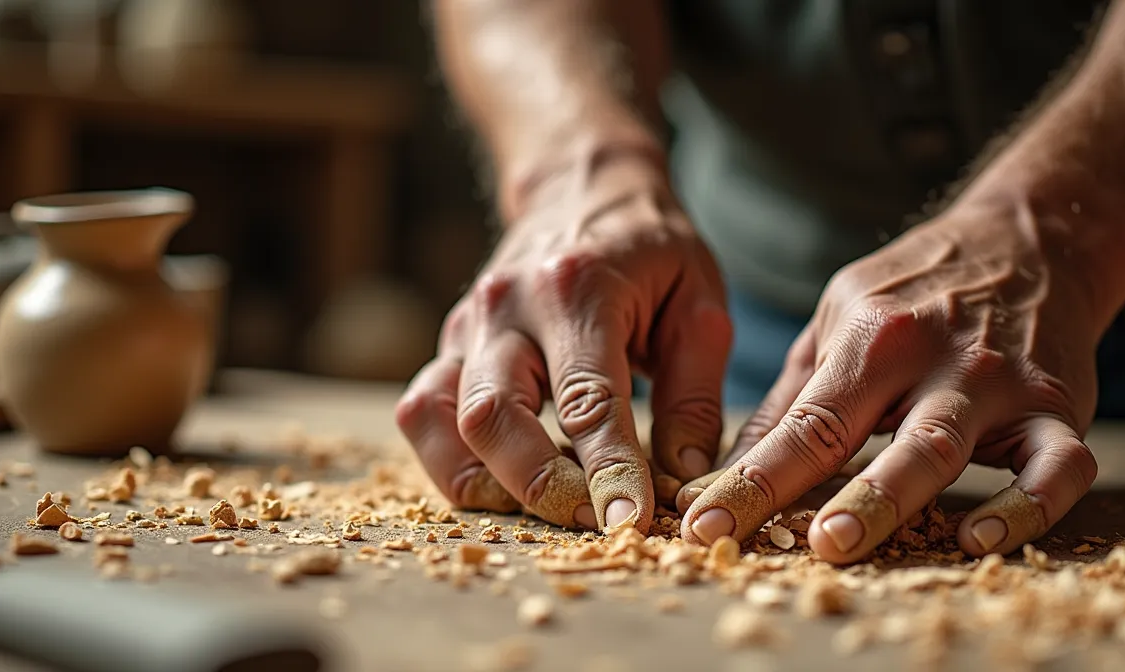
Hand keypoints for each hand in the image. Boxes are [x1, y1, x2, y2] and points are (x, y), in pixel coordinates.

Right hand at [396, 154, 730, 531]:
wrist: (581, 186)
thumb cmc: (651, 250)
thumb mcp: (700, 303)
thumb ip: (694, 392)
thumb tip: (684, 478)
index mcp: (578, 287)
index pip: (587, 399)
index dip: (607, 470)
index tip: (629, 522)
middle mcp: (506, 305)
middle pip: (492, 417)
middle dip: (539, 486)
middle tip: (590, 520)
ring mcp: (467, 324)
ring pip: (440, 420)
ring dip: (485, 481)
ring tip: (544, 505)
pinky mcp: (449, 344)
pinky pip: (425, 413)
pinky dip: (453, 459)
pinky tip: (504, 478)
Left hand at [678, 201, 1100, 561]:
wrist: (1028, 242)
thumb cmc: (914, 296)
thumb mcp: (839, 322)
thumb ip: (791, 402)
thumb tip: (724, 473)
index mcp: (871, 337)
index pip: (805, 422)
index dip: (753, 480)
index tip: (705, 526)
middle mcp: (934, 358)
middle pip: (884, 438)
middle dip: (842, 496)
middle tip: (803, 546)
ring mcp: (1001, 383)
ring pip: (950, 448)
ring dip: (901, 499)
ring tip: (860, 546)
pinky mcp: (1060, 407)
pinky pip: (1059, 466)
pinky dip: (1030, 506)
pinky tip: (985, 540)